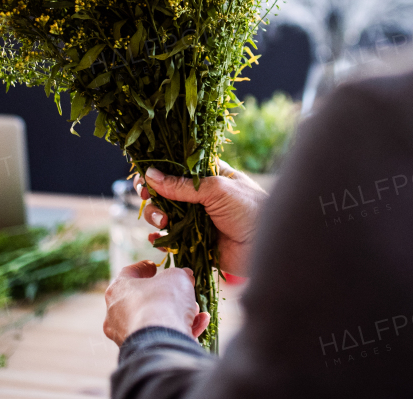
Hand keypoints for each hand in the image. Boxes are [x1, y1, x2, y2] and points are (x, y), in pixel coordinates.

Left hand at [103, 261, 210, 344]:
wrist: (161, 341)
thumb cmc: (163, 301)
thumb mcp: (177, 277)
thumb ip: (180, 274)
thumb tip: (185, 275)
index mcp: (118, 289)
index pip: (128, 273)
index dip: (143, 268)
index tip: (154, 266)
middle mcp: (116, 313)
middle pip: (143, 299)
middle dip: (166, 295)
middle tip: (182, 291)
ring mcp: (127, 334)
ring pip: (154, 319)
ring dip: (177, 313)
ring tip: (195, 310)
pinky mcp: (141, 350)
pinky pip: (161, 336)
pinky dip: (180, 329)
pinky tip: (200, 323)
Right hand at [136, 159, 267, 277]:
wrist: (268, 245)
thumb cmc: (250, 208)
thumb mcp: (216, 190)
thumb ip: (182, 185)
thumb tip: (150, 175)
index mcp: (207, 175)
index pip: (175, 167)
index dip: (157, 171)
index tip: (144, 177)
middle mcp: (199, 196)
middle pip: (164, 191)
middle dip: (152, 195)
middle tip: (146, 198)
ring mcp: (196, 218)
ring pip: (164, 215)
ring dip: (156, 216)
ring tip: (162, 222)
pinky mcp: (195, 241)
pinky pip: (171, 239)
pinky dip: (160, 239)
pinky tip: (157, 239)